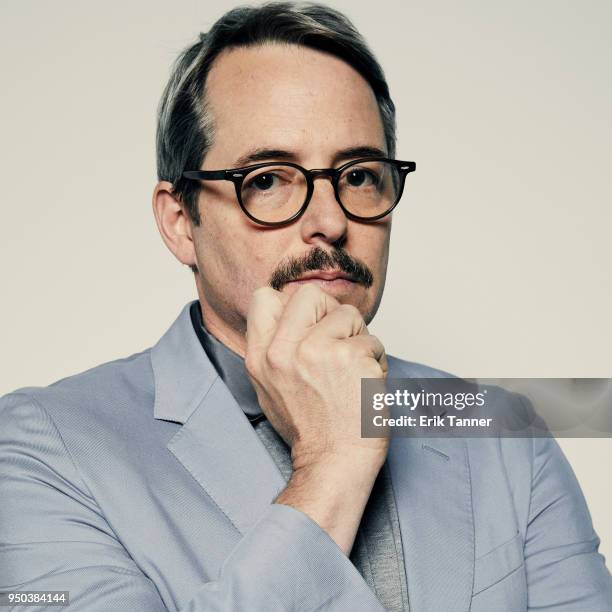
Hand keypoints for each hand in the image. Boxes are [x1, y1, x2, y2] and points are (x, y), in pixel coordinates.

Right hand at [245, 284, 388, 469]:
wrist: (334, 462)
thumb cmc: (310, 429)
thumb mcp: (270, 387)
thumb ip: (275, 347)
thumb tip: (288, 312)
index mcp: (260, 357)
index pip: (265, 297)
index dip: (292, 306)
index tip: (309, 326)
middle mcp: (283, 350)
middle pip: (309, 294)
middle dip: (330, 313)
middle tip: (338, 341)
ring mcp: (316, 350)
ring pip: (348, 314)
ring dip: (358, 339)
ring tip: (353, 370)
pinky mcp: (349, 356)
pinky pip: (372, 340)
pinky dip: (377, 360)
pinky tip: (367, 383)